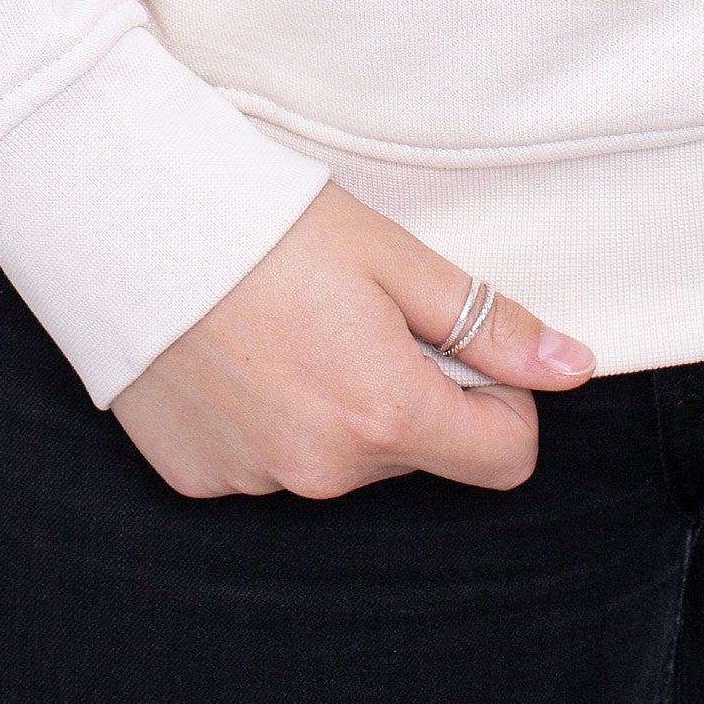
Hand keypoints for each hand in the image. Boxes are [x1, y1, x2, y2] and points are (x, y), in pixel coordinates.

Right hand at [110, 181, 594, 499]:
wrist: (129, 221)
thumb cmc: (267, 224)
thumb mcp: (394, 257)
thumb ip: (488, 323)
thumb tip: (574, 368)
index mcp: (385, 414)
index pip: (504, 459)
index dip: (500, 398)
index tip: (458, 342)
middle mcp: (324, 471)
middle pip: (416, 452)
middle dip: (409, 391)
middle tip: (357, 310)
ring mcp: (257, 482)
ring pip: (341, 458)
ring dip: (337, 403)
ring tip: (288, 321)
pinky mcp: (200, 478)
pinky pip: (269, 462)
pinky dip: (270, 416)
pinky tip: (240, 351)